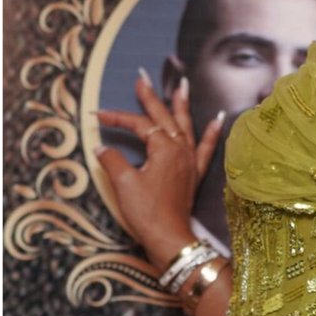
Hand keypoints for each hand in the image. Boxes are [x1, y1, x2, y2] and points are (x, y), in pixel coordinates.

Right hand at [94, 72, 223, 267]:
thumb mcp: (123, 184)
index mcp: (163, 148)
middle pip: (163, 117)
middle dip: (151, 96)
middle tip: (142, 76)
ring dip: (182, 105)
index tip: (98, 116)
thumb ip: (113, 160)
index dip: (118, 118)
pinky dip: (211, 132)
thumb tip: (101, 147)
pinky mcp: (194, 175)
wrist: (170, 238)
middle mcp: (180, 149)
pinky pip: (206, 148)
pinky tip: (218, 119)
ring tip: (182, 84)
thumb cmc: (147, 212)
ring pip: (186, 125)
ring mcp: (189, 161)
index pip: (139, 124)